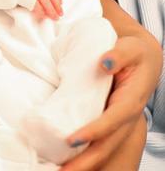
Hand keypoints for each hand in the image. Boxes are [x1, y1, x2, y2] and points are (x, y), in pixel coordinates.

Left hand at [60, 35, 160, 169]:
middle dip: (87, 160)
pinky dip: (84, 153)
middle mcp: (125, 117)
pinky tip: (65, 160)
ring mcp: (117, 122)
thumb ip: (119, 54)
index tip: (73, 140)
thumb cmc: (135, 53)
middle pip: (107, 144)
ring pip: (103, 148)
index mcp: (130, 101)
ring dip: (84, 162)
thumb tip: (105, 62)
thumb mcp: (131, 47)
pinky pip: (98, 141)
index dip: (94, 131)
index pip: (112, 120)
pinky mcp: (108, 122)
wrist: (142, 58)